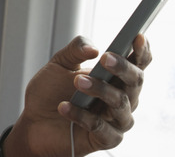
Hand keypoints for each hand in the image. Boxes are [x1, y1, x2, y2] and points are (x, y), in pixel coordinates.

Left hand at [3, 34, 151, 156]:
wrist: (33, 121)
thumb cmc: (50, 91)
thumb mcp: (59, 63)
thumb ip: (76, 50)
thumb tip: (93, 49)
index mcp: (115, 77)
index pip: (137, 63)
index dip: (142, 50)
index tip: (138, 36)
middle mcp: (122, 97)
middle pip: (135, 81)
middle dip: (122, 67)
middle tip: (105, 58)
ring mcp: (116, 119)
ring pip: (120, 103)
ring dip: (100, 90)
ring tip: (77, 82)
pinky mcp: (106, 139)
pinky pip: (101, 127)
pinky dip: (83, 116)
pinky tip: (65, 107)